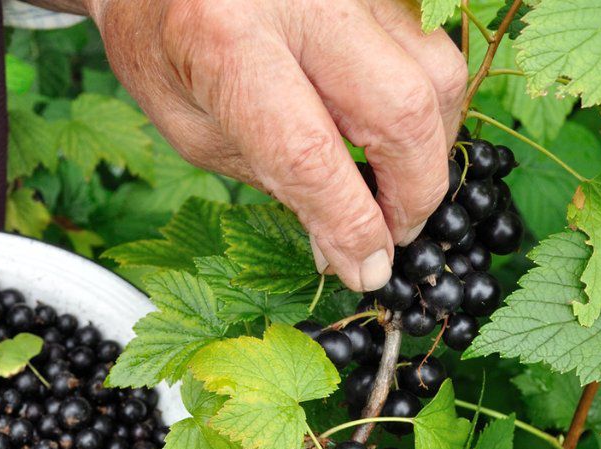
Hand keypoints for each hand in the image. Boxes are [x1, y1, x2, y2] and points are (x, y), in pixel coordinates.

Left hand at [87, 0, 465, 289]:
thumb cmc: (164, 53)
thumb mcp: (196, 132)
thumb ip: (276, 183)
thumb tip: (350, 249)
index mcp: (224, 41)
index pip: (309, 152)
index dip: (350, 224)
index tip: (369, 270)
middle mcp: (296, 0)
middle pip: (402, 107)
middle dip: (415, 191)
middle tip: (396, 234)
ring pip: (436, 72)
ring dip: (431, 148)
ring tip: (396, 187)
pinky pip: (432, 46)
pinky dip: (428, 106)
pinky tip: (396, 136)